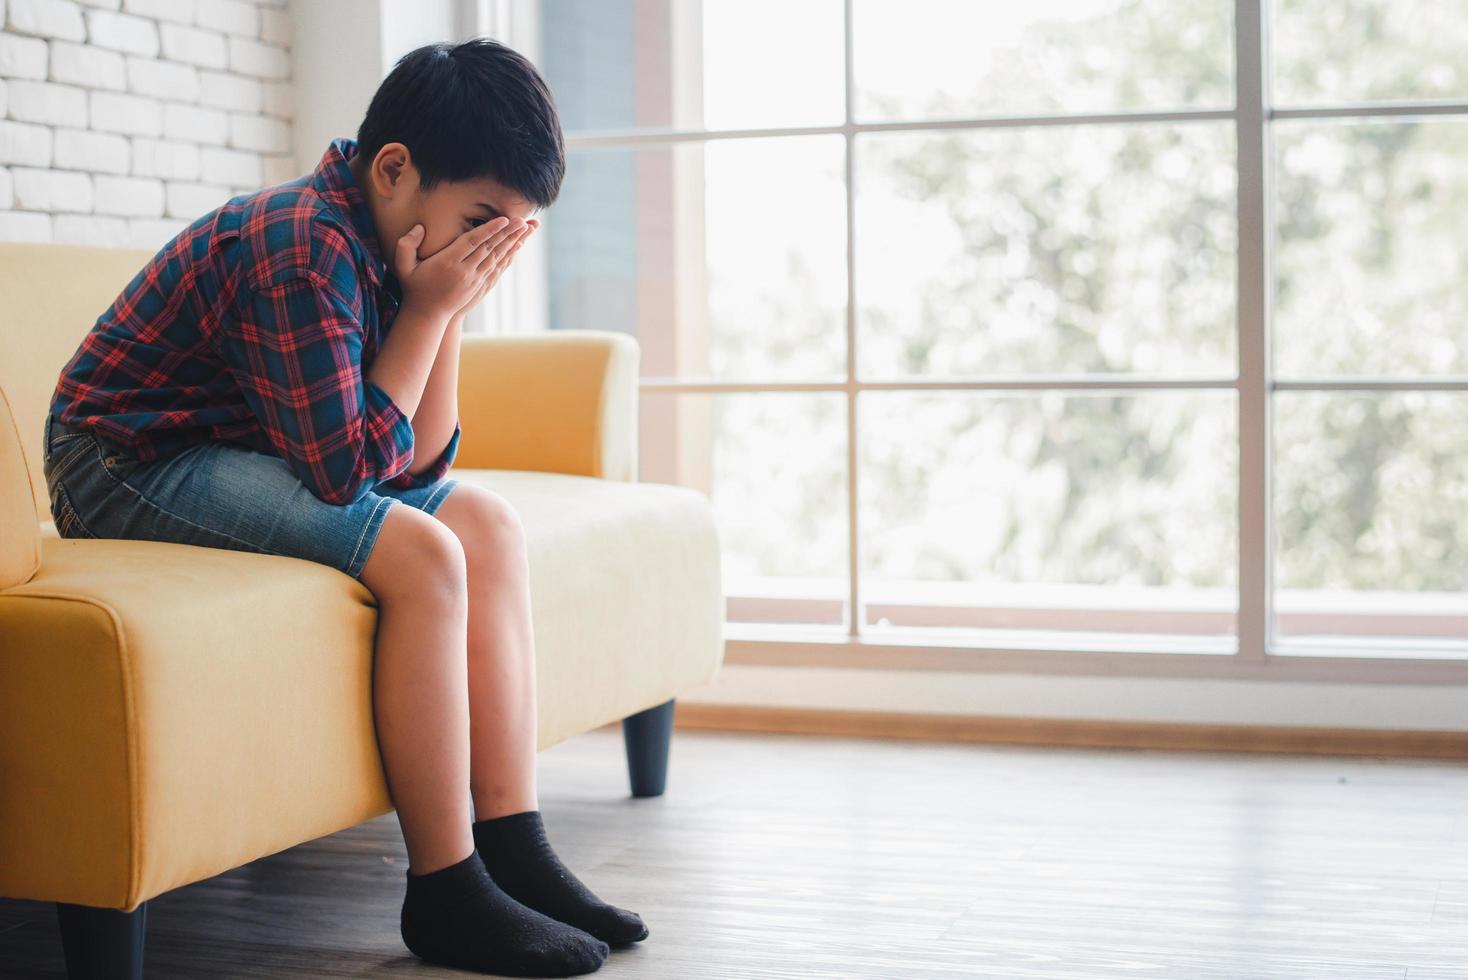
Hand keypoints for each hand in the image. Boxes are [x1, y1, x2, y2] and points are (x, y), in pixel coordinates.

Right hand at [394, 217, 524, 318]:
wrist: (427, 315)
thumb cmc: (414, 287)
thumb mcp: (402, 266)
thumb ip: (406, 244)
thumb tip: (419, 228)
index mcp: (447, 263)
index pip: (472, 243)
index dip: (489, 230)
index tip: (504, 219)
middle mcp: (465, 272)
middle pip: (490, 249)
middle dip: (507, 234)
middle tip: (523, 220)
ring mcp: (474, 281)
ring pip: (497, 258)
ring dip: (512, 243)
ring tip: (525, 229)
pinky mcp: (480, 287)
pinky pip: (497, 269)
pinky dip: (508, 257)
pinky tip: (517, 247)